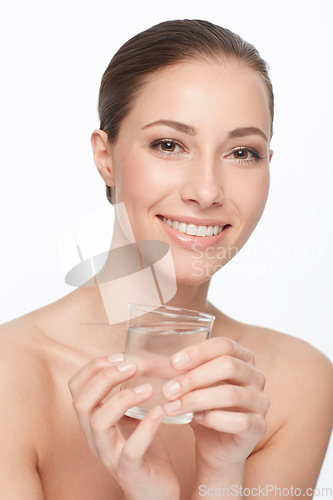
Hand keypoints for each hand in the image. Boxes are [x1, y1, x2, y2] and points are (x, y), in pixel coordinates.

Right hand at [68, 354, 179, 499]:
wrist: (156, 491)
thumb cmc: (144, 450)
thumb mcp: (132, 417)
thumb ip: (128, 395)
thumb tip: (140, 358)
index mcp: (92, 421)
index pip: (75, 388)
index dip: (93, 367)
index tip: (119, 356)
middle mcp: (94, 437)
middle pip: (81, 402)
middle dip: (105, 378)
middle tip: (132, 367)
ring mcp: (109, 455)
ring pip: (99, 423)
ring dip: (123, 399)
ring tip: (147, 389)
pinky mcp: (129, 470)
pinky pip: (131, 449)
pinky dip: (146, 427)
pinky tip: (159, 412)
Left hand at [161, 337, 268, 471]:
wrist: (216, 448)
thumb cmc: (202, 408)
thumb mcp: (190, 386)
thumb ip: (177, 371)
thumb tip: (142, 359)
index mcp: (243, 358)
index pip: (225, 345)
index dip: (198, 351)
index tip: (173, 363)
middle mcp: (256, 377)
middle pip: (228, 366)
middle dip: (193, 377)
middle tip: (168, 390)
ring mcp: (261, 402)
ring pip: (231, 394)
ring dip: (197, 399)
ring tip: (172, 406)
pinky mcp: (259, 427)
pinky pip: (238, 421)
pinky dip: (213, 419)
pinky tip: (195, 419)